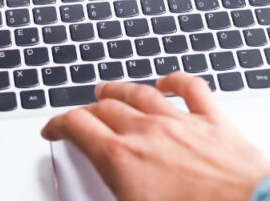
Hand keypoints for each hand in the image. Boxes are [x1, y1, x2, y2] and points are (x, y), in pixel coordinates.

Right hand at [41, 73, 269, 200]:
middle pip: (107, 109)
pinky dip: (175, 81)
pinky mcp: (215, 123)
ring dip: (121, 90)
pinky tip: (168, 81)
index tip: (54, 128)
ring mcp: (182, 124)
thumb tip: (110, 197)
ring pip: (142, 94)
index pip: (78, 127)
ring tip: (110, 90)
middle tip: (81, 114)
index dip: (59, 124)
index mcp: (122, 159)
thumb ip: (115, 198)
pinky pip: (191, 90)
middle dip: (88, 110)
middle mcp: (148, 133)